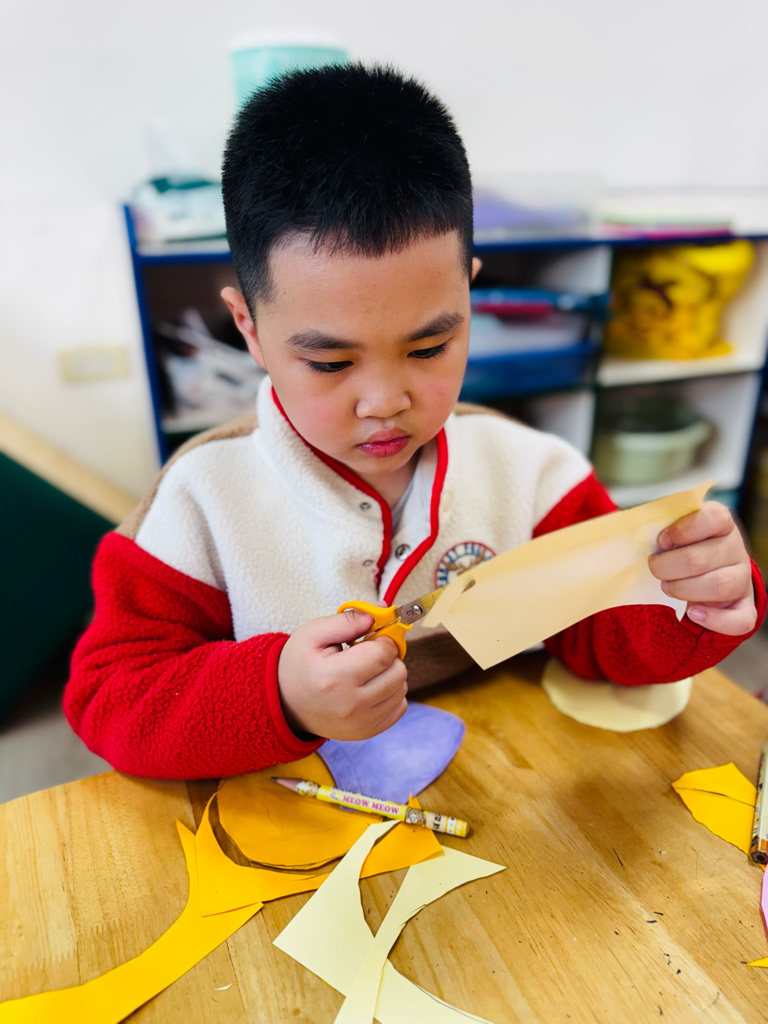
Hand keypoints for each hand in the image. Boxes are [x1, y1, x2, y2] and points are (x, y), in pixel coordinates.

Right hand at [277, 608, 407, 739]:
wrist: (286, 703)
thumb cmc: (300, 664)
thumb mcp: (313, 633)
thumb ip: (348, 620)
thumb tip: (381, 612)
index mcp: (334, 677)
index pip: (383, 654)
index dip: (383, 640)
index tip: (371, 638)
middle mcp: (350, 705)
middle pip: (397, 672)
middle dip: (389, 657)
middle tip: (369, 654)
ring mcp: (360, 724)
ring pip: (401, 689)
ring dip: (390, 675)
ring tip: (367, 671)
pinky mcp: (366, 732)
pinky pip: (399, 708)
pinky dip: (391, 694)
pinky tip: (371, 688)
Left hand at [649, 501, 756, 635]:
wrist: (706, 576)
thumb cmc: (682, 550)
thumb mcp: (676, 534)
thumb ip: (663, 530)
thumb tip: (636, 532)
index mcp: (721, 525)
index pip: (714, 517)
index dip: (683, 530)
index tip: (662, 541)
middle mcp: (736, 550)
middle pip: (702, 558)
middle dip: (668, 567)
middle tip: (654, 568)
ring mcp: (742, 579)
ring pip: (721, 586)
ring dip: (684, 590)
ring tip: (667, 588)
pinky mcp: (745, 607)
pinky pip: (740, 620)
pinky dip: (714, 620)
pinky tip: (693, 614)